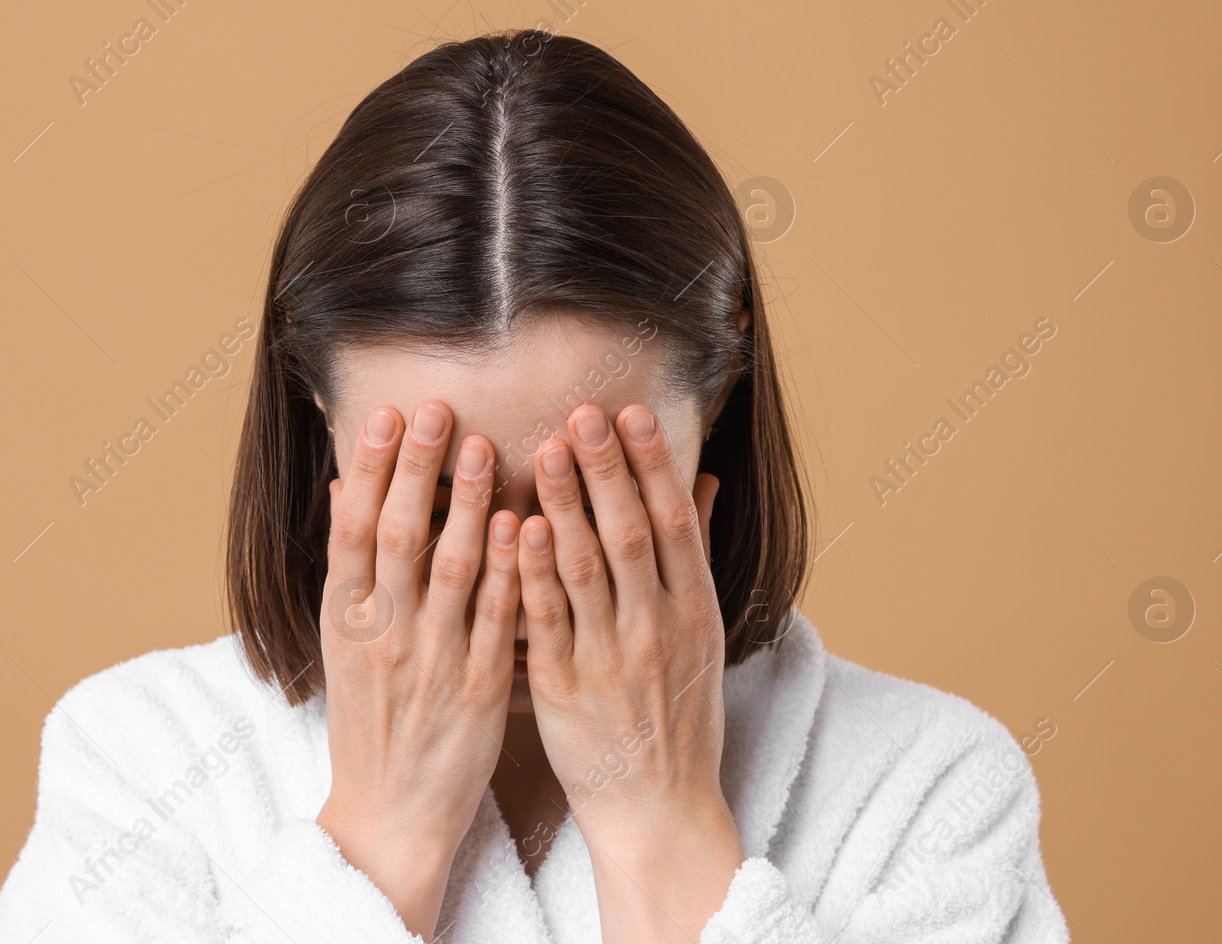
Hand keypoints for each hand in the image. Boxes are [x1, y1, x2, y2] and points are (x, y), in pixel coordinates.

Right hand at [315, 400, 521, 939]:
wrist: (389, 814)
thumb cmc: (372, 720)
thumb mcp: (344, 644)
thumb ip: (351, 568)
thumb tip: (348, 488)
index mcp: (346, 621)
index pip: (353, 530)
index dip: (373, 470)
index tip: (389, 414)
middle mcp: (382, 635)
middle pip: (397, 537)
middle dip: (417, 469)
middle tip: (438, 408)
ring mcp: (430, 661)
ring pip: (448, 571)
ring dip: (467, 505)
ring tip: (487, 445)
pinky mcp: (476, 689)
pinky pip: (493, 621)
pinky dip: (506, 572)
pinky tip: (520, 525)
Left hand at [517, 403, 743, 942]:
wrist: (659, 810)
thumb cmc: (679, 718)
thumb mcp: (702, 635)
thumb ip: (692, 555)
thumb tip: (703, 481)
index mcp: (693, 611)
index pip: (674, 522)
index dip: (652, 464)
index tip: (632, 413)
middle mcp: (657, 627)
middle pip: (630, 532)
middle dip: (607, 468)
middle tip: (583, 412)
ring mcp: (609, 657)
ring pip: (586, 569)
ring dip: (565, 505)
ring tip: (544, 449)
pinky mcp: (563, 688)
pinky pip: (546, 622)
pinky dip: (533, 574)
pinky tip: (517, 529)